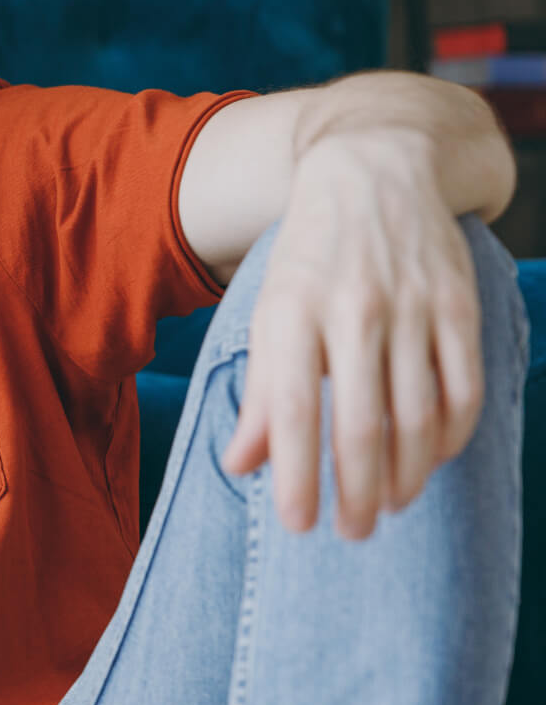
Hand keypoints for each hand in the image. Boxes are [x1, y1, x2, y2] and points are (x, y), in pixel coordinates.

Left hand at [220, 132, 484, 538]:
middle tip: (354, 533)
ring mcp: (410, 307)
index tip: (301, 525)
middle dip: (357, 492)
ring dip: (407, 475)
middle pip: (361, 424)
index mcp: (291, 314)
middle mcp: (350, 311)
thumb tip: (241, 466)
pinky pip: (463, 387)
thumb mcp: (269, 314)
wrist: (373, 170)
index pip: (294, 412)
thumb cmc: (309, 258)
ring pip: (418, 415)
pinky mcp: (457, 304)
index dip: (296, 476)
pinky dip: (451, 437)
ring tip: (390, 505)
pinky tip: (432, 461)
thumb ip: (259, 392)